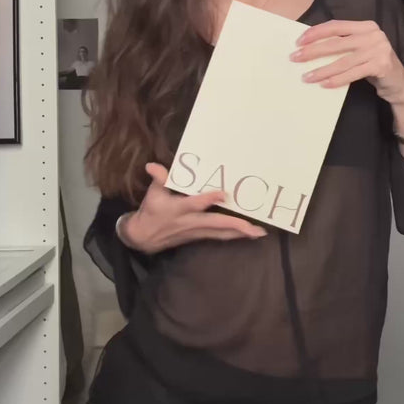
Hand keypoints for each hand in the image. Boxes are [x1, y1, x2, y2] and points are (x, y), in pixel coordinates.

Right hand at [120, 163, 267, 253]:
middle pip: (215, 224)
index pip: (195, 204)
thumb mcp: (152, 194)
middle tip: (254, 227)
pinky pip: (219, 236)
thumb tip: (152, 165)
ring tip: (259, 232)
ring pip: (220, 233)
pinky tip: (248, 234)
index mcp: (178, 209)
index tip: (223, 193)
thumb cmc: (151, 212)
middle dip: (235, 225)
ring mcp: (196, 231)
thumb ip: (159, 179)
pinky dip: (234, 235)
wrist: (144, 238)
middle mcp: (190, 222)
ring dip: (240, 233)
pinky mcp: (200, 236)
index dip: (209, 199)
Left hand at [292, 18, 403, 106]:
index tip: (299, 41)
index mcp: (366, 26)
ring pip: (343, 61)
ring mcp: (379, 49)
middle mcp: (373, 34)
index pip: (336, 26)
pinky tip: (324, 84)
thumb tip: (310, 46)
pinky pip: (353, 73)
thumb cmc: (373, 65)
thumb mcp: (360, 49)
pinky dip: (337, 80)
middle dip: (313, 51)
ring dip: (322, 70)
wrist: (399, 84)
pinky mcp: (381, 65)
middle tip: (295, 58)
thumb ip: (343, 44)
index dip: (316, 32)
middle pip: (337, 42)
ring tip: (306, 77)